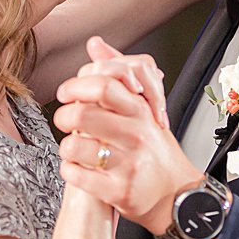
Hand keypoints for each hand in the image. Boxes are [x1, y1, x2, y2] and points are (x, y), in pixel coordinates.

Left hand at [53, 38, 203, 231]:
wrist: (176, 193)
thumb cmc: (153, 150)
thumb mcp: (142, 109)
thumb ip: (118, 74)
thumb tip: (95, 44)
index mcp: (140, 112)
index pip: (105, 85)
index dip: (77, 85)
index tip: (65, 92)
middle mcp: (136, 136)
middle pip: (84, 113)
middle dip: (63, 116)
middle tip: (63, 120)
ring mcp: (129, 164)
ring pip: (76, 146)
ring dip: (65, 146)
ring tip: (71, 147)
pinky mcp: (120, 191)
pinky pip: (78, 176)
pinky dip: (68, 170)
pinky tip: (74, 167)